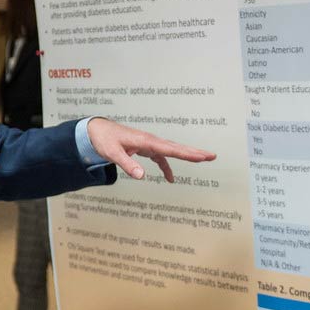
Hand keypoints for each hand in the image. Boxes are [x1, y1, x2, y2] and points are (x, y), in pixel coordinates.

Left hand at [86, 117, 214, 181]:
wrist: (97, 130)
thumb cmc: (105, 140)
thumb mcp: (113, 153)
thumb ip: (127, 164)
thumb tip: (142, 176)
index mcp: (146, 141)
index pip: (170, 149)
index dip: (186, 154)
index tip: (201, 157)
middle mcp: (150, 141)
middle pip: (176, 148)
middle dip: (194, 153)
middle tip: (212, 156)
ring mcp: (149, 144)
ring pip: (171, 151)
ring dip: (186, 156)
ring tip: (203, 160)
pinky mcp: (145, 148)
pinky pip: (160, 157)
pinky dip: (166, 167)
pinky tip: (170, 179)